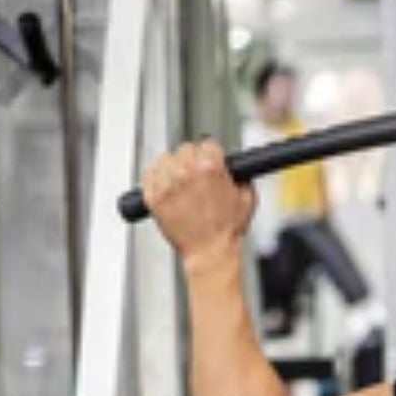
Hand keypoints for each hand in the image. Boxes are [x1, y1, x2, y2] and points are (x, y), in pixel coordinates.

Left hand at [140, 139, 255, 269]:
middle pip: (185, 148)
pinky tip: (167, 187)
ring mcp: (167, 184)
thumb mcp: (247, 199)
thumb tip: (235, 170)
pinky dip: (156, 177)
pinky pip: (149, 174)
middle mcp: (186, 172)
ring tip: (181, 182)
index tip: (210, 160)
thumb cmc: (226, 231)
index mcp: (210, 167)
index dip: (211, 153)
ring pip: (166, 159)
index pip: (207, 142)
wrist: (209, 253)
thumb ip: (241, 178)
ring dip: (174, 167)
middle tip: (197, 175)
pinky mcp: (153, 196)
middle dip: (193, 160)